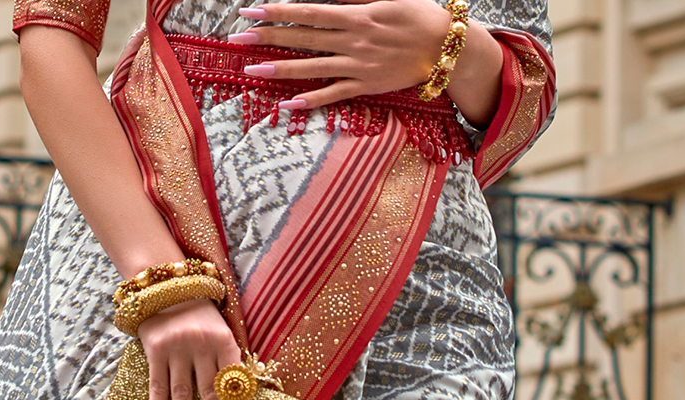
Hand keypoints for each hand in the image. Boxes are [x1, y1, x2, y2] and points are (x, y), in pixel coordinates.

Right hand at [137, 299, 249, 399]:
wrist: (168, 286)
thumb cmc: (201, 320)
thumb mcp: (223, 336)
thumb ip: (230, 368)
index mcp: (227, 345)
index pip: (235, 390)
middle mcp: (203, 347)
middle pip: (212, 398)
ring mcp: (178, 349)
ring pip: (184, 397)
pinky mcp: (155, 351)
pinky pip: (157, 390)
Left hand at [231, 0, 503, 125]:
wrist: (446, 48)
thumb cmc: (418, 16)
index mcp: (356, 15)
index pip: (308, 11)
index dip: (278, 11)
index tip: (252, 10)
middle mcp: (352, 40)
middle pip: (302, 38)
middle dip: (267, 37)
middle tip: (238, 38)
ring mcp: (357, 66)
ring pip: (311, 67)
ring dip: (279, 68)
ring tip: (251, 70)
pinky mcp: (365, 87)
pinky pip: (332, 95)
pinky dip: (308, 100)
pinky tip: (285, 103)